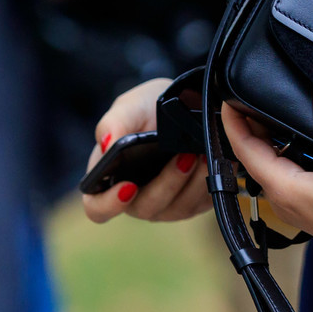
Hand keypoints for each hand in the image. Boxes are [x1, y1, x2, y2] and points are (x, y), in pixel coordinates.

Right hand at [81, 77, 210, 224]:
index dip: (109, 204)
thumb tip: (107, 143)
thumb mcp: (131, 106)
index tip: (128, 186)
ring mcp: (166, 204)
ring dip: (192, 182)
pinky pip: (201, 203)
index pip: (98, 208)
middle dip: (167, 183)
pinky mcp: (194, 202)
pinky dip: (209, 182)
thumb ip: (115, 122)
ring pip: (178, 208)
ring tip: (204, 154)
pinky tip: (214, 161)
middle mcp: (136, 198)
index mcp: (110, 179)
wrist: (188, 104)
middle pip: (146, 207)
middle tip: (184, 156)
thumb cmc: (150, 108)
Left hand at [220, 89, 312, 281]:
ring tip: (276, 107)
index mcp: (286, 191)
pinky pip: (296, 172)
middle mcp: (289, 200)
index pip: (244, 151)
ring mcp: (305, 205)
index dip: (233, 121)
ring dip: (273, 138)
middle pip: (256, 156)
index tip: (228, 95)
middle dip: (251, 125)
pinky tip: (311, 136)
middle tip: (252, 93)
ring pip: (276, 164)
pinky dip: (294, 150)